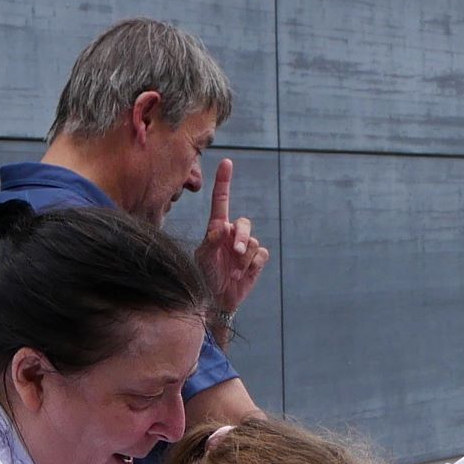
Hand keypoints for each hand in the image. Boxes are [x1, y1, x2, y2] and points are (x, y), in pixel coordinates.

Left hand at [194, 160, 268, 315]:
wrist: (216, 301)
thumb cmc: (203, 277)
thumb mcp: (202, 259)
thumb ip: (211, 242)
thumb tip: (222, 228)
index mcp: (216, 229)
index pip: (221, 201)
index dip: (224, 182)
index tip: (227, 162)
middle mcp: (231, 235)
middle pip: (244, 224)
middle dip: (242, 237)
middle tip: (236, 252)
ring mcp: (244, 248)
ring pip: (253, 242)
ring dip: (244, 258)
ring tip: (234, 273)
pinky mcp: (255, 261)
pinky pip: (261, 254)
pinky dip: (253, 265)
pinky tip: (243, 274)